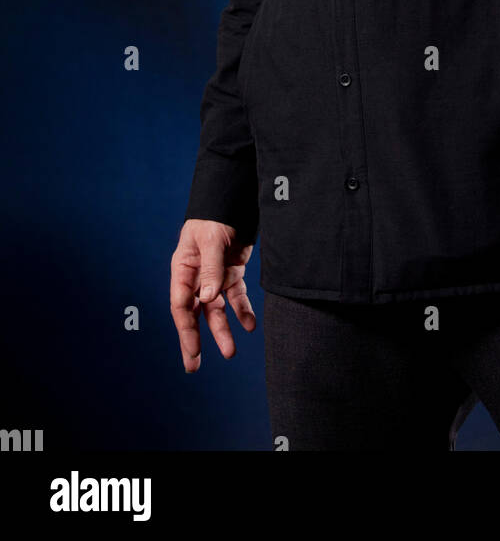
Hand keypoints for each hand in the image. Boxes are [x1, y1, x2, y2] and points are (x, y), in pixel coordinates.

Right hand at [170, 219, 255, 371]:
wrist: (233, 200)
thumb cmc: (215, 216)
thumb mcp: (211, 240)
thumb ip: (211, 268)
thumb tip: (208, 298)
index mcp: (183, 269)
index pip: (181, 304)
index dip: (186, 329)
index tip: (193, 350)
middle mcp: (196, 277)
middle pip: (195, 313)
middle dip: (195, 340)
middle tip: (193, 367)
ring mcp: (214, 276)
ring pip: (216, 310)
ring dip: (223, 330)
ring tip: (231, 353)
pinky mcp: (232, 273)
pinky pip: (236, 297)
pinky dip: (243, 311)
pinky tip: (250, 325)